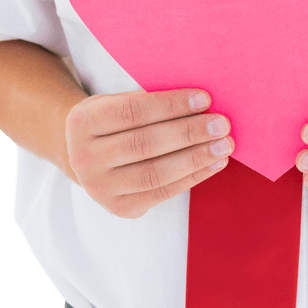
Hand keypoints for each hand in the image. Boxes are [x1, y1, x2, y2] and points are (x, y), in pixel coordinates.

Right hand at [65, 88, 234, 218]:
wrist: (86, 155)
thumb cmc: (113, 120)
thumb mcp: (117, 101)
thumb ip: (148, 100)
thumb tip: (199, 102)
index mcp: (83, 122)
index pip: (132, 112)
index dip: (170, 105)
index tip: (204, 99)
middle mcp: (85, 158)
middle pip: (145, 144)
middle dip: (188, 133)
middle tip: (221, 124)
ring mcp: (100, 189)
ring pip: (155, 174)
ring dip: (195, 158)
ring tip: (224, 145)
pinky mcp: (120, 208)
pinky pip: (162, 193)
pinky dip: (192, 177)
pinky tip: (214, 163)